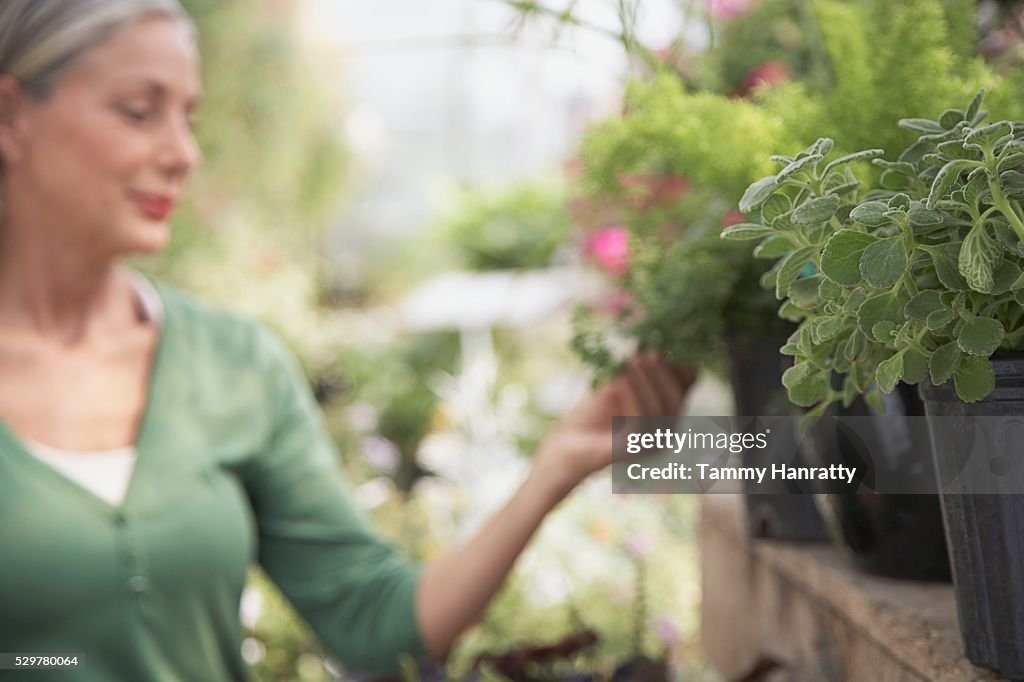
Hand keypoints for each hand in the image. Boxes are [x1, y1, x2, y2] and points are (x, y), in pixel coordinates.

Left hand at [530, 351, 695, 499]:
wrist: (568, 442)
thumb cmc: (593, 409)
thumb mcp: (618, 378)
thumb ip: (636, 360)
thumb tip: (647, 328)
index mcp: (670, 408)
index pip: (689, 380)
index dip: (680, 359)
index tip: (662, 340)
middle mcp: (667, 428)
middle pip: (678, 396)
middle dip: (664, 372)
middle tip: (649, 351)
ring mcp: (652, 443)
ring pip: (661, 410)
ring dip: (647, 382)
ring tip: (633, 361)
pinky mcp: (633, 449)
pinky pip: (641, 422)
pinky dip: (632, 397)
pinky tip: (620, 380)